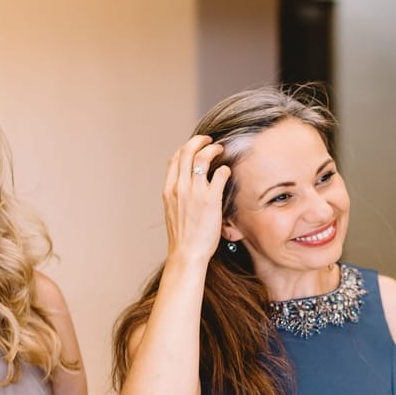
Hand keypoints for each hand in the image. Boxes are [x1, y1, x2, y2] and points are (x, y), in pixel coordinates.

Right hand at [163, 134, 230, 264]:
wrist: (187, 254)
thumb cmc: (183, 238)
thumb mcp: (173, 212)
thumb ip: (178, 196)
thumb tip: (187, 186)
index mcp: (169, 190)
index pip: (174, 159)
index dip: (185, 148)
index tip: (194, 148)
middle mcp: (180, 188)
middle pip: (187, 151)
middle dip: (199, 141)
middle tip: (209, 141)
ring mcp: (194, 193)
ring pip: (202, 157)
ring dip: (213, 149)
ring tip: (220, 150)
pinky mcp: (210, 200)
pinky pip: (220, 174)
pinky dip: (224, 169)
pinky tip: (227, 173)